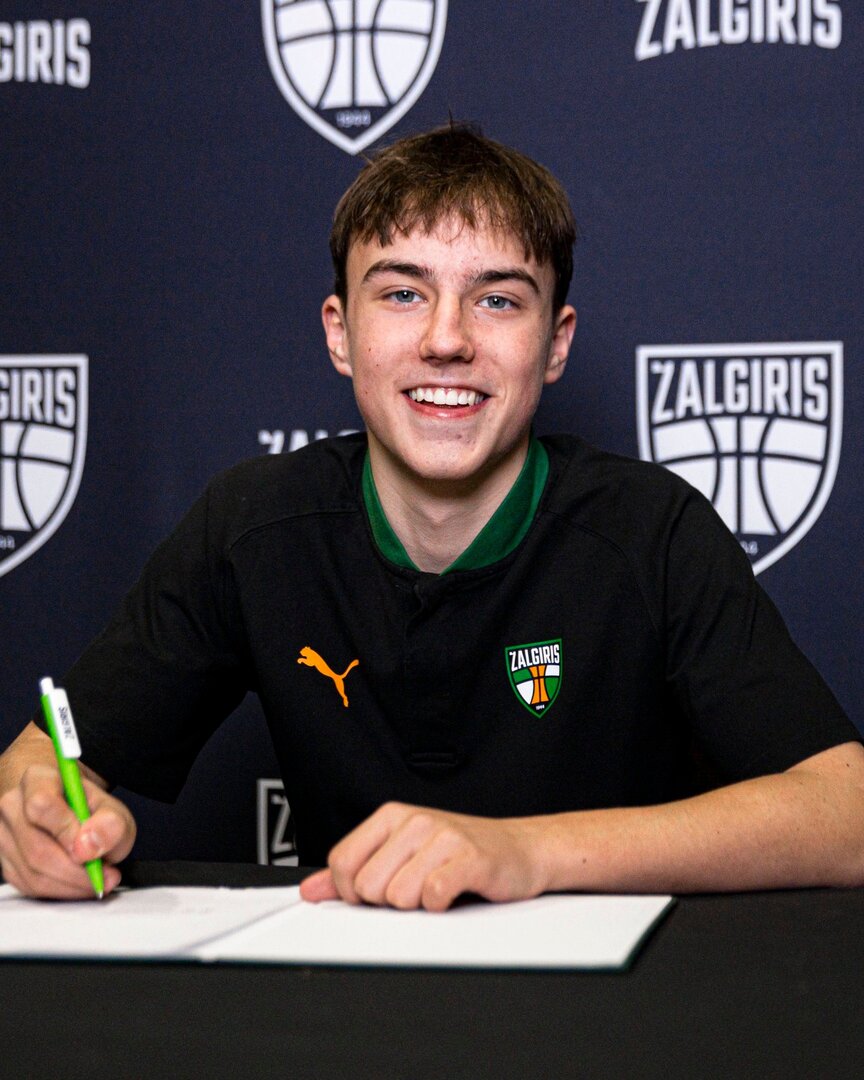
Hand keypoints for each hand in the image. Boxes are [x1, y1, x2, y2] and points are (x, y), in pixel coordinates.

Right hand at [0, 764, 136, 898]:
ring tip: (98, 879)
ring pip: (33, 874)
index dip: (66, 832)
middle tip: (105, 876)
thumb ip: (110, 822)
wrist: (67, 807)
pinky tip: (79, 884)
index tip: (91, 849)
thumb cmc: (86, 805)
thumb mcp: (111, 807)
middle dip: (76, 871)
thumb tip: (89, 847)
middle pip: (37, 848)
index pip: (41, 805)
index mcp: (37, 780)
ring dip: (71, 885)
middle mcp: (12, 806)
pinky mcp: (4, 863)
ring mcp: (4, 836)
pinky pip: (29, 887)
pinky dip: (59, 891)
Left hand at [300, 802, 546, 911]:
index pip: (342, 863)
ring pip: (398, 897)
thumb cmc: (459, 854)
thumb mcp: (401, 855)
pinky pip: (433, 896)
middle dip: (388, 902)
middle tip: (417, 888)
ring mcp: (443, 836)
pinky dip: (441, 906)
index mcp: (391, 816)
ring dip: (418, 906)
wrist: (519, 849)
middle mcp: (415, 820)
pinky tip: (454, 892)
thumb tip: (310, 890)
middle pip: (368, 887)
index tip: (377, 892)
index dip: (353, 892)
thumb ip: (353, 872)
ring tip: (437, 888)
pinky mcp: (470, 858)